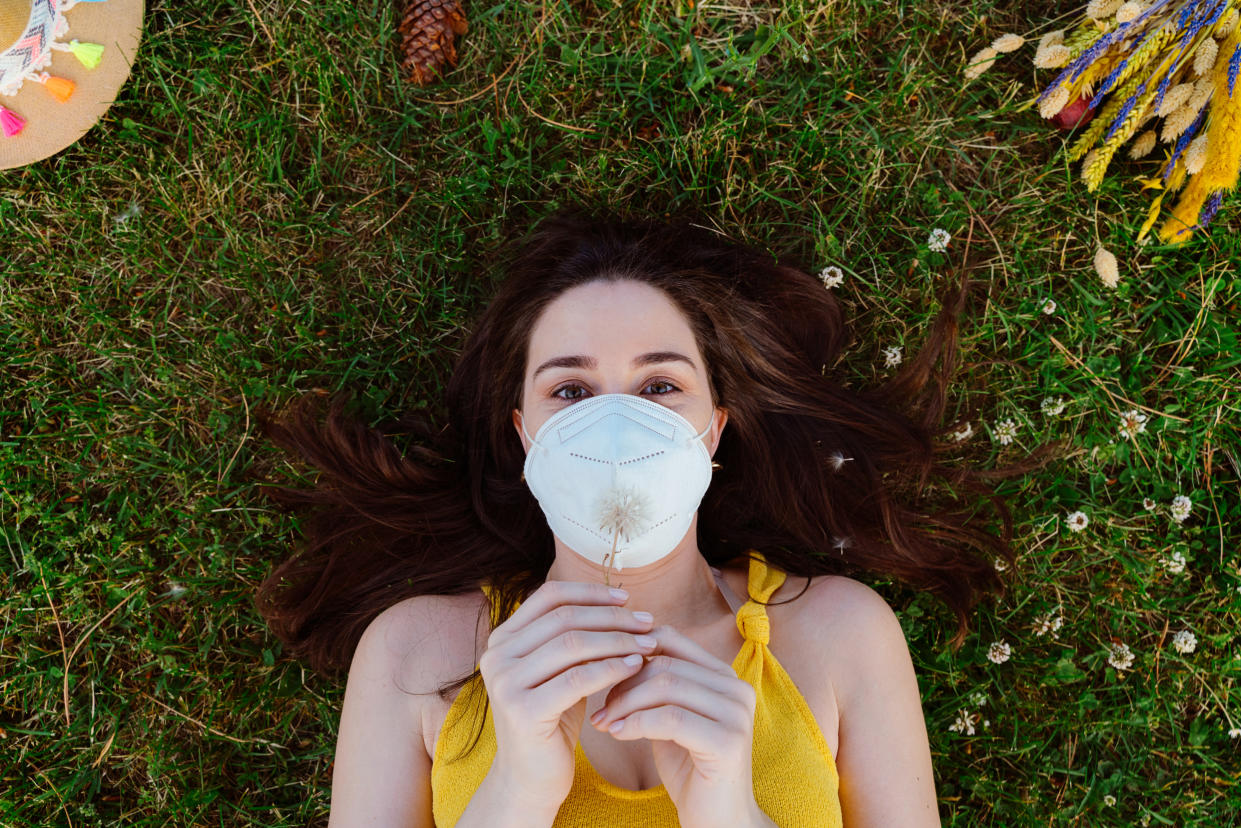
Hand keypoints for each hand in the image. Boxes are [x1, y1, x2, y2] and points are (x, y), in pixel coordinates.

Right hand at [477, 581, 658, 812]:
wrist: (530, 779)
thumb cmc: (551, 721)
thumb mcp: (558, 671)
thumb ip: (572, 638)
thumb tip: (618, 603)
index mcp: (502, 639)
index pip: (550, 597)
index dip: (591, 592)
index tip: (626, 596)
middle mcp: (496, 656)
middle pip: (565, 618)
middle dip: (612, 617)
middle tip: (647, 622)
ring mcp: (505, 683)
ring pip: (572, 644)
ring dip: (618, 640)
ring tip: (648, 643)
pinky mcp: (523, 711)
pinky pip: (578, 679)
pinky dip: (612, 668)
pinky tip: (636, 667)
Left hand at [587, 623, 760, 826]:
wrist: (719, 820)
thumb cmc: (691, 767)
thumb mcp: (671, 717)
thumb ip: (656, 686)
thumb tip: (615, 652)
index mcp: (724, 674)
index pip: (670, 639)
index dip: (629, 651)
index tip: (601, 674)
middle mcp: (737, 687)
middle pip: (664, 664)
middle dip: (623, 683)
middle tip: (600, 707)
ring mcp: (736, 713)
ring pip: (666, 686)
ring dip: (625, 703)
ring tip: (604, 721)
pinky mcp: (728, 741)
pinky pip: (670, 718)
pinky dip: (636, 722)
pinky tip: (617, 733)